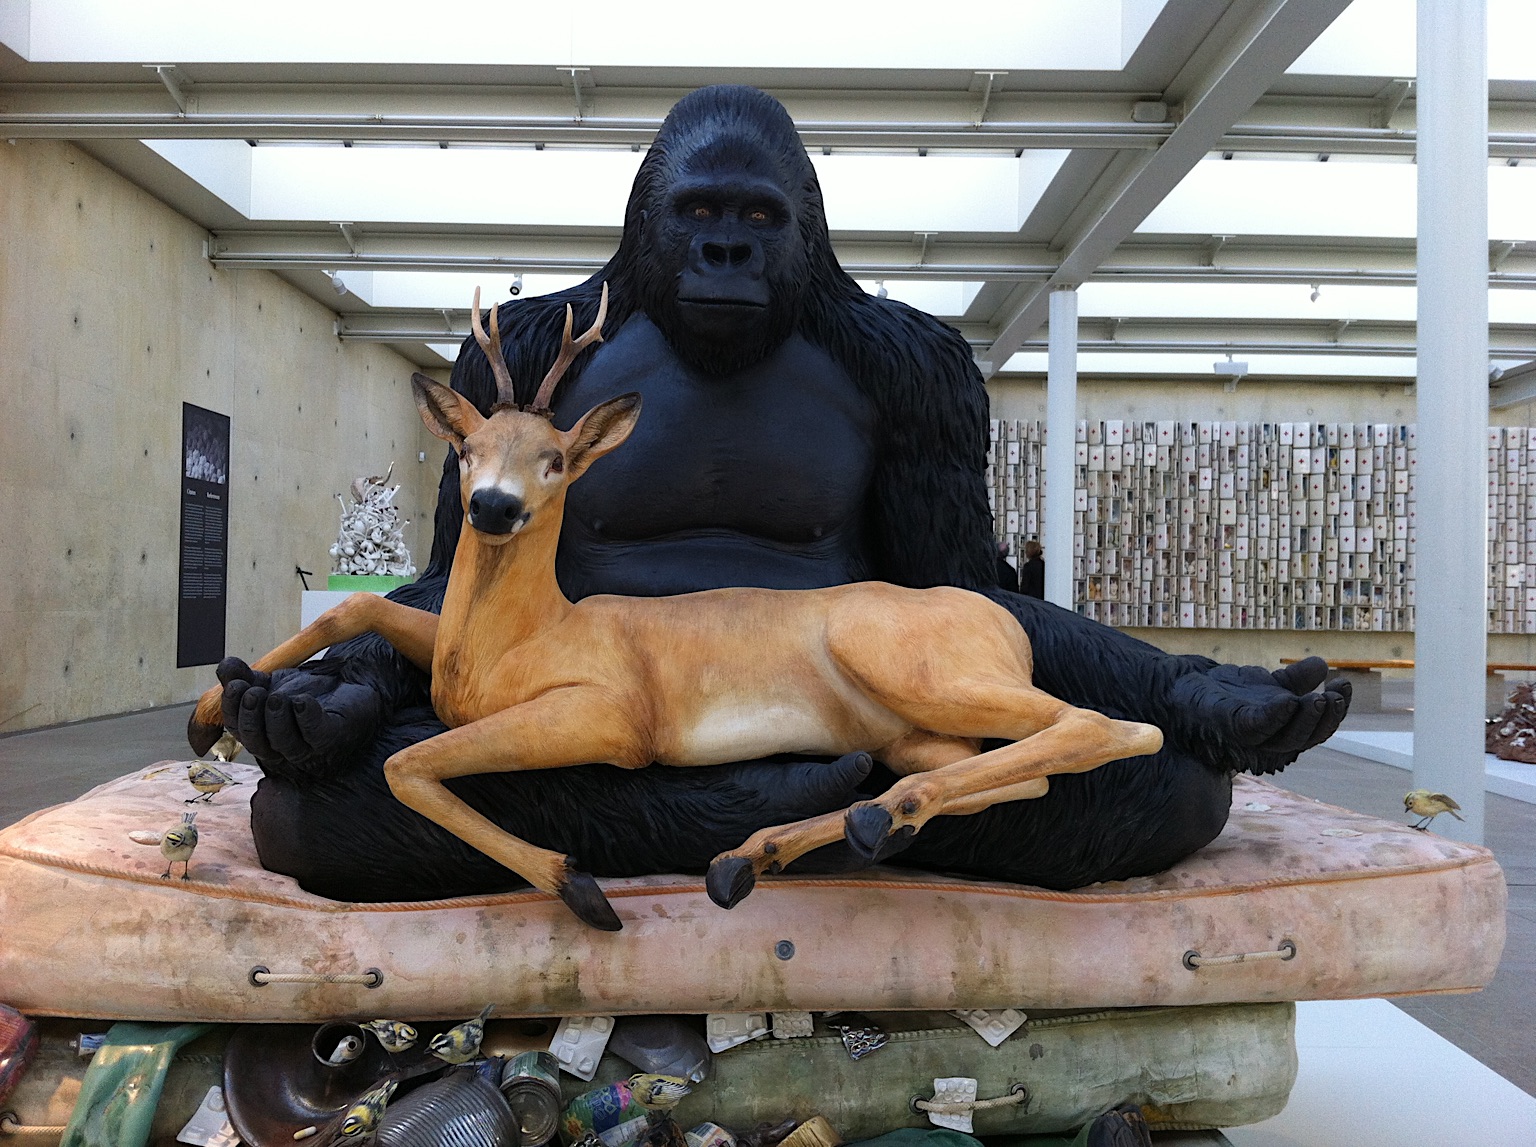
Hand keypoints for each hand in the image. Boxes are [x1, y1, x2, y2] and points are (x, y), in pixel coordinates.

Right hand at [217, 657, 382, 776]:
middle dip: (250, 718)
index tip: (235, 685)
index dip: (232, 709)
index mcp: (263, 732)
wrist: (354, 686)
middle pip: (257, 743)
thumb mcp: (274, 681)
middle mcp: (283, 745)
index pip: (238, 729)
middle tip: (254, 693)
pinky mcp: (333, 737)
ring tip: (277, 697)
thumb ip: (247, 677)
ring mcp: (310, 745)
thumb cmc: (313, 691)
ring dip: (275, 719)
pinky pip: (316, 733)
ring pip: (283, 743)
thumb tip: (223, 667)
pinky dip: (306, 717)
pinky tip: (302, 702)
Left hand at [1171, 655, 1351, 774]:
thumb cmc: (1220, 693)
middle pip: (1305, 738)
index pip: (1315, 728)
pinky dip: (1273, 717)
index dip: (1335, 710)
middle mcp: (1265, 740)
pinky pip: (1255, 727)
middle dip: (1326, 718)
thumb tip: (1322, 665)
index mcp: (1279, 730)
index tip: (1345, 685)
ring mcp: (1245, 736)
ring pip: (1285, 739)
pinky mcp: (1227, 725)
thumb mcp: (1263, 684)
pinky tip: (1287, 701)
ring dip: (1307, 719)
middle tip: (1336, 693)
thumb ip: (1292, 680)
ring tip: (1321, 698)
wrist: (1176, 689)